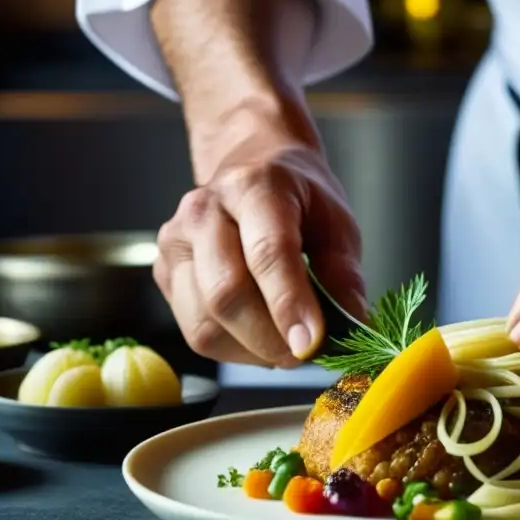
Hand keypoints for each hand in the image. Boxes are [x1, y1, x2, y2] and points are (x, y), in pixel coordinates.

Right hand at [153, 135, 364, 367]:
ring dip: (251, 351)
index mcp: (254, 186)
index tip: (312, 342)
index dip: (290, 304)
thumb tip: (354, 323)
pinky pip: (194, 331)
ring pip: (204, 322)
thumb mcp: (337, 224)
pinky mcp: (165, 272)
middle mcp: (204, 210)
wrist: (253, 168)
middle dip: (270, 338)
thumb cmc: (299, 198)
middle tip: (306, 351)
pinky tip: (259, 338)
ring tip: (285, 346)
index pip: (268, 252)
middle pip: (227, 292)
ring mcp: (177, 242)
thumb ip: (344, 275)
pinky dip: (232, 350)